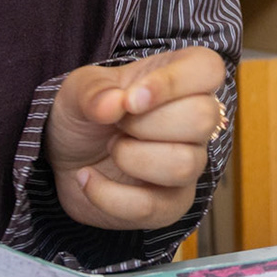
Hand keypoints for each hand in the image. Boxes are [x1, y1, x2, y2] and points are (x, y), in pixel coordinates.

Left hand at [46, 47, 226, 231]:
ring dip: (131, 157)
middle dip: (146, 123)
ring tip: (111, 147)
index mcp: (182, 77)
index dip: (174, 83)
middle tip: (118, 121)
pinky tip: (87, 178)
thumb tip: (114, 104)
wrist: (68, 157)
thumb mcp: (78, 89)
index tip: (131, 99)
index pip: (208, 69)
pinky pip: (153, 207)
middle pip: (203, 119)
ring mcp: (189, 163)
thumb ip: (94, 91)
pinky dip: (108, 195)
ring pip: (185, 165)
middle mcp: (197, 120)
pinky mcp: (171, 204)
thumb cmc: (87, 112)